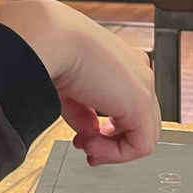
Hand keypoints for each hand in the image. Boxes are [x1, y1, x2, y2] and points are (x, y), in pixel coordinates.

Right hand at [0, 0, 159, 165]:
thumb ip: (83, 112)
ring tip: (86, 146)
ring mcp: (143, 85)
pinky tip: (92, 146)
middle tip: (85, 146)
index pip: (125, 106)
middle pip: (138, 122)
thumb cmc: (50, 49)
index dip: (104, 130)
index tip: (82, 137)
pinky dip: (116, 154)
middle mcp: (137, 71)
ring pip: (143, 135)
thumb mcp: (68, 88)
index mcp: (121, 61)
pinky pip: (141, 145)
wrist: (49, 37)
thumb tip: (88, 131)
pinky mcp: (140, 101)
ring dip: (112, 150)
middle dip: (110, 142)